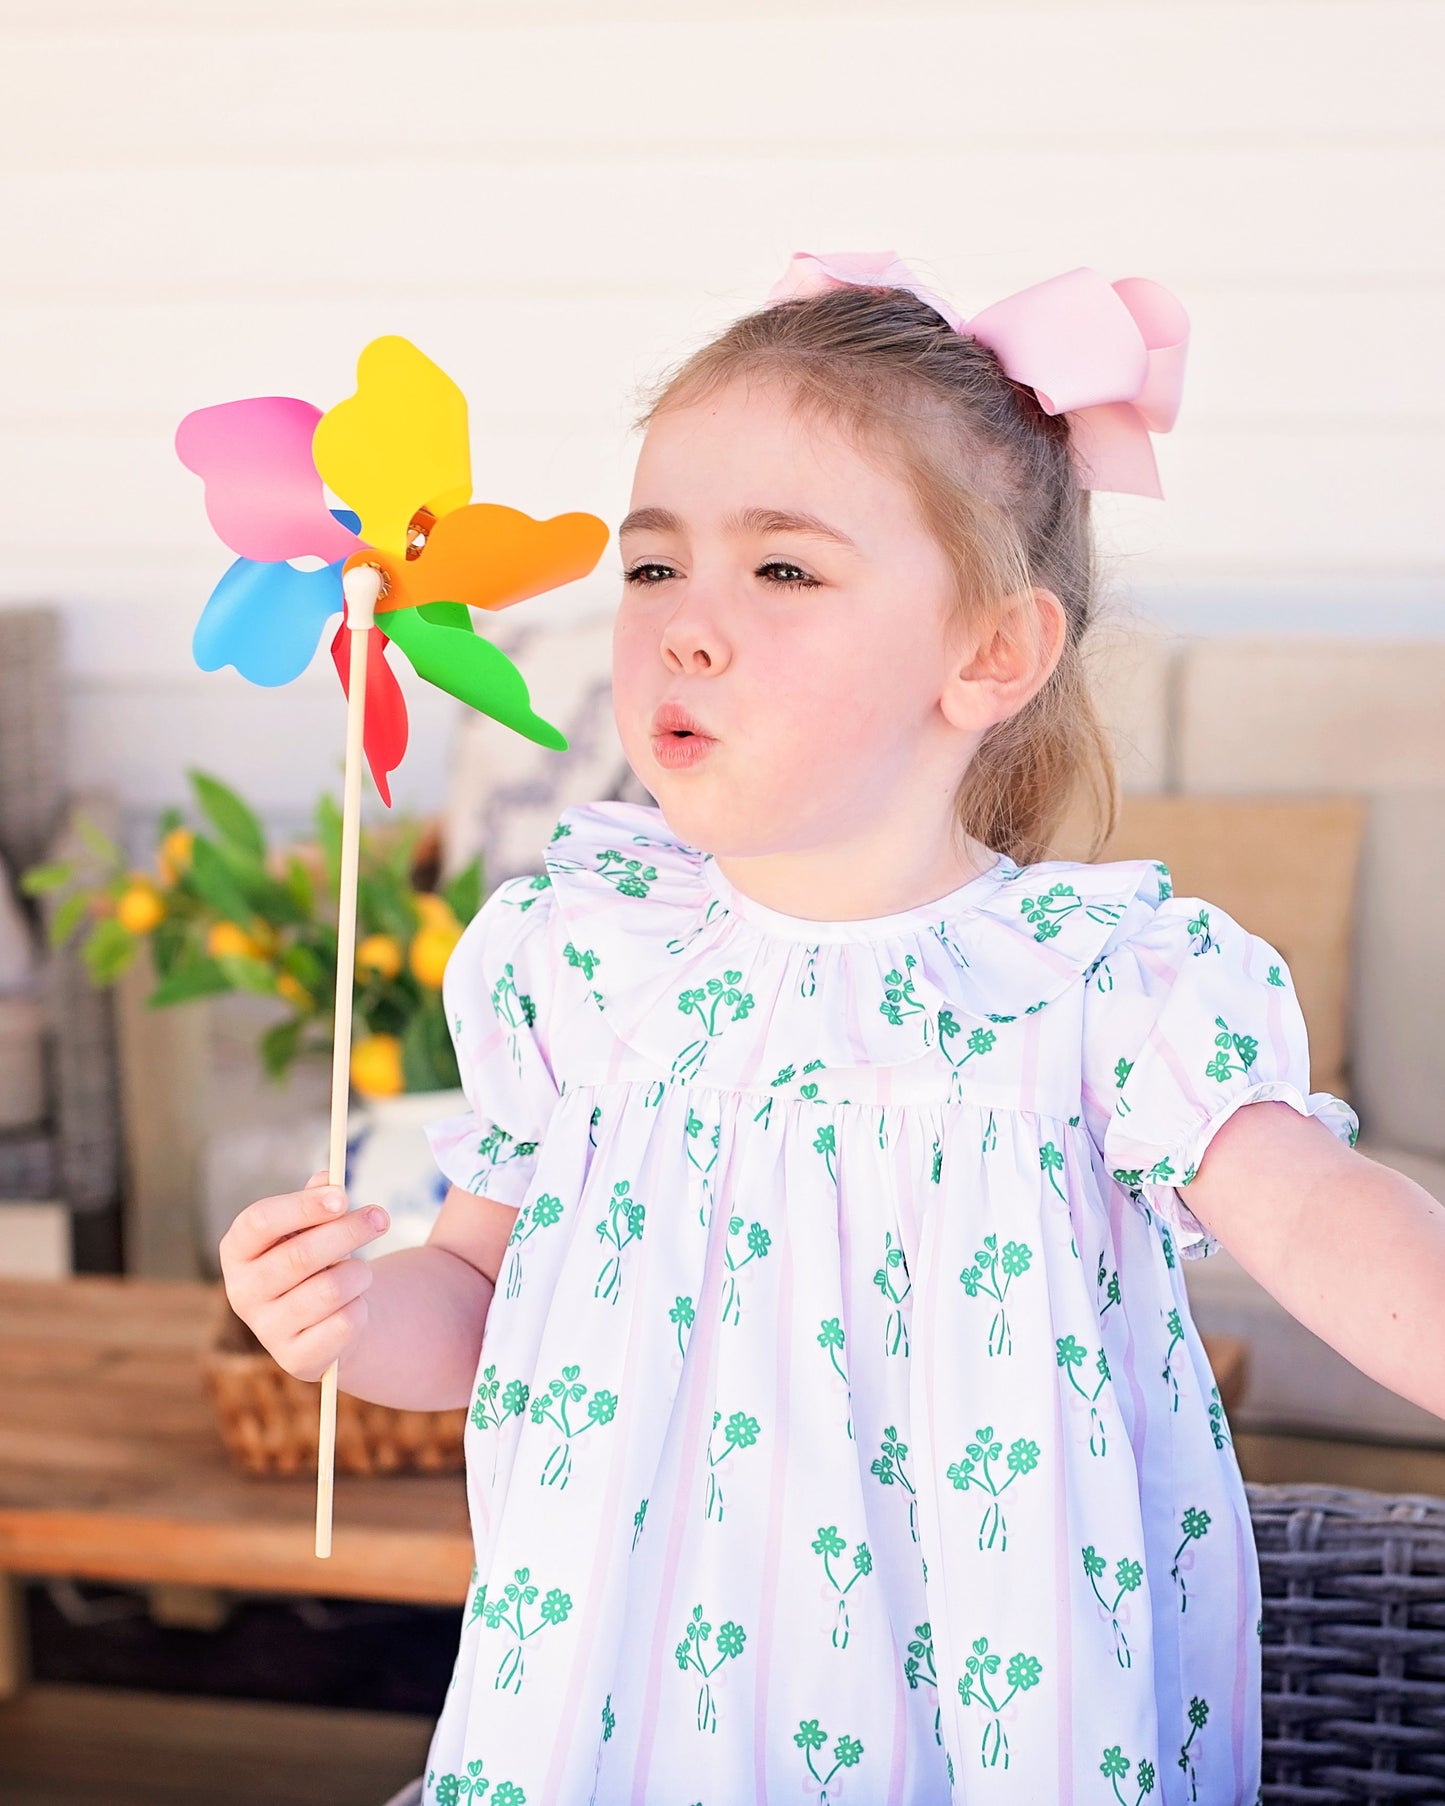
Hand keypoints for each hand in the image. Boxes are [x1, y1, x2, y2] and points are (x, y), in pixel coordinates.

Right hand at [218, 1167, 389, 1381]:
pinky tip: (356, 1304)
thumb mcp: (312, 1226)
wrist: (327, 1320)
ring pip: (329, 1289)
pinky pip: (344, 1323)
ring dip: (359, 1272)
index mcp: (237, 1251)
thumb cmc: (317, 1260)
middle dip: (349, 1231)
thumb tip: (326, 1177)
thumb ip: (318, 1200)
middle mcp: (242, 1292)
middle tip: (381, 1217)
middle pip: (299, 1255)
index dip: (302, 1206)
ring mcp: (266, 1330)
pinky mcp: (296, 1359)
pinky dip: (361, 1306)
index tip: (343, 1195)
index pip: (259, 1221)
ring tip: (363, 1271)